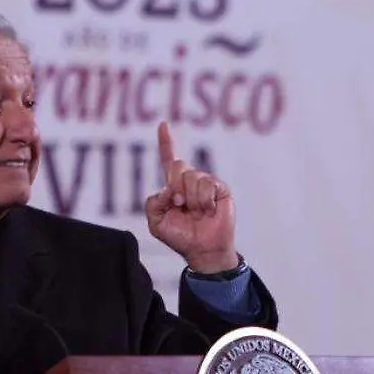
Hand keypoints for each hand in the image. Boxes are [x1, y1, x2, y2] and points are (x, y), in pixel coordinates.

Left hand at [145, 121, 238, 272]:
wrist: (202, 250)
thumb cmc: (180, 237)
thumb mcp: (156, 222)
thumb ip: (152, 203)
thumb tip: (168, 188)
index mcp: (174, 186)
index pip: (168, 160)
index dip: (165, 142)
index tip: (162, 124)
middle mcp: (190, 181)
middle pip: (179, 165)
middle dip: (176, 186)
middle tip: (180, 205)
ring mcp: (207, 184)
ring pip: (192, 176)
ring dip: (191, 199)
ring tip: (197, 213)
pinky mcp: (221, 189)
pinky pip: (208, 183)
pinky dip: (204, 200)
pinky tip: (208, 211)